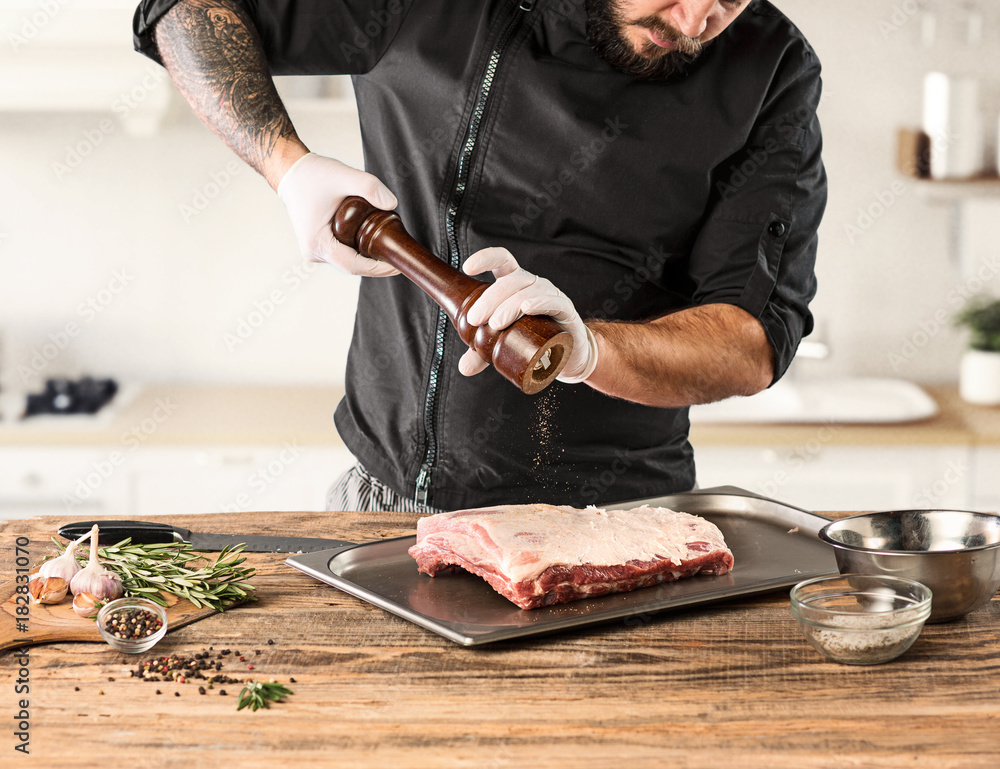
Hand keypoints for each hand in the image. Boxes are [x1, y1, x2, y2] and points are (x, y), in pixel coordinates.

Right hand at [276, 152, 399, 276]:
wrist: (291, 172)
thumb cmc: (312, 175)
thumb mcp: (343, 176)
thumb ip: (369, 186)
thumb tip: (392, 204)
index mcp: (317, 243)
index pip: (353, 265)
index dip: (377, 268)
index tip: (397, 265)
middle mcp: (314, 252)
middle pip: (353, 266)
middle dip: (377, 264)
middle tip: (399, 255)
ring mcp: (315, 251)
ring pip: (348, 261)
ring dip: (369, 257)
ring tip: (390, 248)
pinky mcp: (319, 246)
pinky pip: (344, 254)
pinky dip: (359, 250)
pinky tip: (375, 242)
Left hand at [458, 248, 598, 382]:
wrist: (569, 354)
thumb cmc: (534, 340)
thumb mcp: (503, 345)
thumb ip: (482, 354)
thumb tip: (464, 367)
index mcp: (516, 285)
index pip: (502, 261)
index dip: (485, 259)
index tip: (467, 268)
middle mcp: (533, 285)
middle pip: (511, 280)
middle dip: (490, 298)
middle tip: (476, 319)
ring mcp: (550, 295)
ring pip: (528, 291)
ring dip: (509, 305)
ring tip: (496, 324)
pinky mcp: (565, 310)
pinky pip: (553, 302)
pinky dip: (539, 303)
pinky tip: (527, 309)